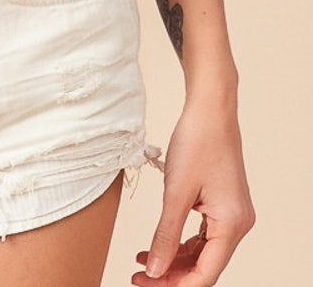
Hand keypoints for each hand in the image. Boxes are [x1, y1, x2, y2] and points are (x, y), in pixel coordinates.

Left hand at [132, 100, 254, 284]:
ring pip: (202, 251)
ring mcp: (233, 215)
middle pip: (204, 265)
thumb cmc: (197, 142)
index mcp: (231, 225)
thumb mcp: (175, 192)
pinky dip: (181, 241)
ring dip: (174, 258)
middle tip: (139, 275)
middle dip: (171, 273)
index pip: (205, 274)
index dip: (174, 284)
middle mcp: (238, 225)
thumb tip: (155, 271)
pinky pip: (203, 234)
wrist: (210, 108)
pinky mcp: (224, 205)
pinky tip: (158, 243)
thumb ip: (165, 235)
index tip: (145, 283)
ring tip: (143, 259)